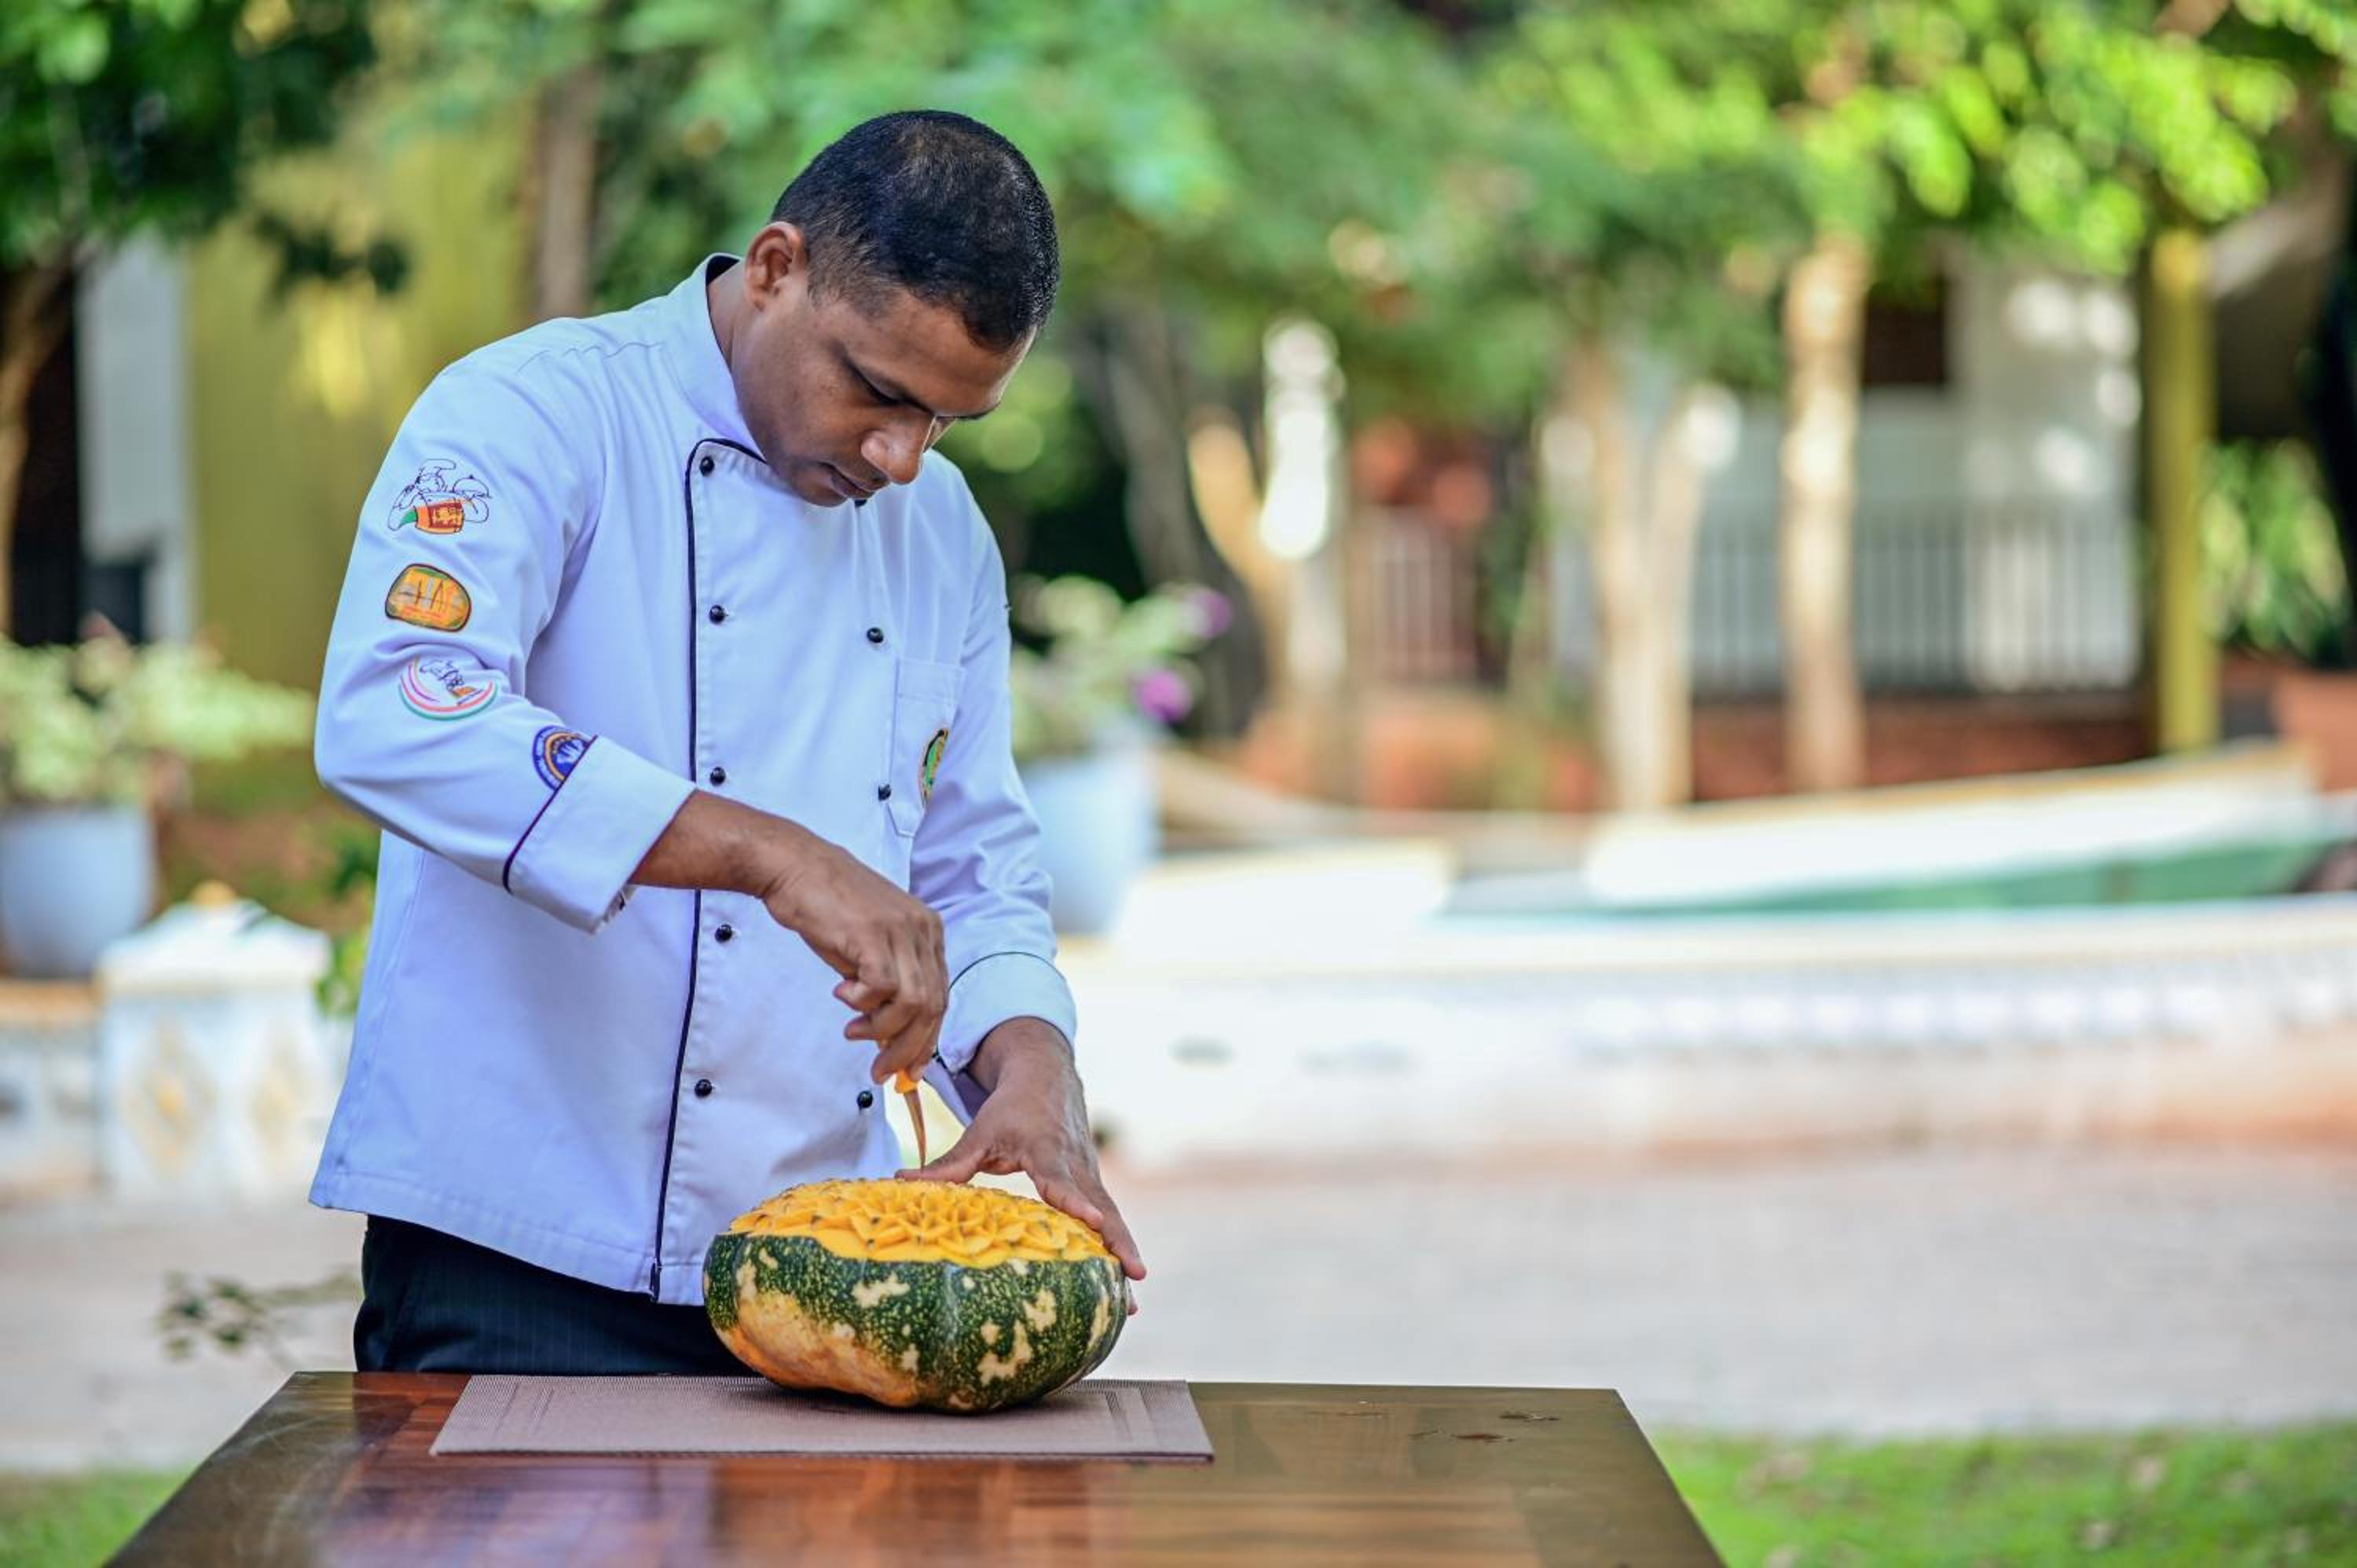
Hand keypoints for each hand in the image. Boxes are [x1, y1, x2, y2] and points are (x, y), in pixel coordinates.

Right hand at [758, 831, 945, 1086]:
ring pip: (913, 1003)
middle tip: (881, 1070)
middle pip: (932, 1006)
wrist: (795, 867)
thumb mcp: (867, 948)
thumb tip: (889, 1034)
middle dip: (907, 1048)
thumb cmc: (827, 908)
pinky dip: (864, 1003)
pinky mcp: (874, 933)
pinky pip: (883, 987)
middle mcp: (923, 929)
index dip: (925, 1039)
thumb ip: (885, 985)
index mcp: (928, 931)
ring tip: (853, 1031)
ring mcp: (901, 930)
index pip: (939, 997)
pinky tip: (842, 996)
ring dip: (882, 1030)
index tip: (908, 1069)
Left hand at [899, 1019, 1146, 1304]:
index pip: (1061, 1179)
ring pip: (1112, 1216)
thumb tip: (900, 1181)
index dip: (1075, 1201)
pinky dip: (1118, 1246)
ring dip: (1124, 1252)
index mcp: (1045, 1147)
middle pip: (1101, 1207)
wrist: (1047, 1075)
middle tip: (1135, 1274)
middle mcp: (1074, 1163)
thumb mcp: (979, 1131)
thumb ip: (948, 1164)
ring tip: (1133, 1297)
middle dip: (1118, 1241)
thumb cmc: (1010, 1107)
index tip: (1093, 1221)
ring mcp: (1089, 1173)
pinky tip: (1123, 1283)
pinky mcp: (1093, 1182)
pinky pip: (1108, 1217)